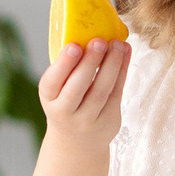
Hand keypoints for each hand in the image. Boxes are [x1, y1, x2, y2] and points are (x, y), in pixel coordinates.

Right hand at [36, 35, 126, 152]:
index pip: (53, 83)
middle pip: (79, 87)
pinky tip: (125, 53)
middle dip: (90, 62)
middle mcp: (66, 112)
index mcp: (49, 99)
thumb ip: (69, 69)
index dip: (64, 65)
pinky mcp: (109, 121)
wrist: (77, 142)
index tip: (74, 46)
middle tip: (99, 41)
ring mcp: (88, 120)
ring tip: (118, 44)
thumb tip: (89, 33)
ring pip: (102, 91)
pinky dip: (122, 71)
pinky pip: (117, 93)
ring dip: (112, 65)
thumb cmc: (67, 103)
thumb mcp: (58, 90)